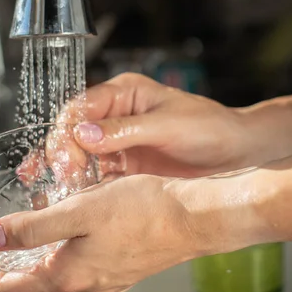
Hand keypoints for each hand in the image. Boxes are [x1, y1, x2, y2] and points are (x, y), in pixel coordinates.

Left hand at [0, 174, 216, 291]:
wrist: (192, 219)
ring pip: (54, 291)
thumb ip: (32, 227)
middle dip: (5, 277)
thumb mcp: (79, 210)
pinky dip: (59, 269)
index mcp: (68, 275)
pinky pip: (78, 282)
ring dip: (32, 274)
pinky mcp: (121, 273)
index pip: (9, 290)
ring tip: (27, 246)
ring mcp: (104, 284)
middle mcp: (84, 288)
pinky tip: (69, 245)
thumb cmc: (143, 210)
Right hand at [69, 73, 250, 177]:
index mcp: (124, 92)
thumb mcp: (167, 126)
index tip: (68, 158)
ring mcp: (119, 142)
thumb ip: (124, 130)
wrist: (236, 154)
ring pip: (81, 155)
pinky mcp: (125, 166)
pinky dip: (85, 187)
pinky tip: (76, 199)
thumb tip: (83, 134)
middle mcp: (116, 115)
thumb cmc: (209, 127)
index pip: (81, 107)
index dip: (68, 131)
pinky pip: (97, 175)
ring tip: (55, 192)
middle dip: (63, 153)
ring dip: (68, 172)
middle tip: (64, 177)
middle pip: (74, 131)